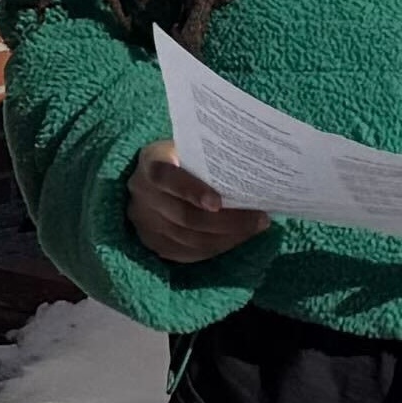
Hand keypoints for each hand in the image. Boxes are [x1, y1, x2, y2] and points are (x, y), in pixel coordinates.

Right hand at [126, 141, 263, 263]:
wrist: (158, 175)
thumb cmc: (186, 158)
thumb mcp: (194, 150)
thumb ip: (212, 160)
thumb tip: (255, 171)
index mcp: (151, 162)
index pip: (165, 177)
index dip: (190, 191)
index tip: (218, 202)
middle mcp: (141, 193)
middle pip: (184, 216)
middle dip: (227, 221)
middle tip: (260, 218)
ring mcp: (143, 221)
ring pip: (189, 238)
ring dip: (228, 237)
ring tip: (256, 228)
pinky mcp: (152, 242)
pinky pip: (188, 253)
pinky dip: (217, 247)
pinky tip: (237, 238)